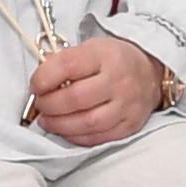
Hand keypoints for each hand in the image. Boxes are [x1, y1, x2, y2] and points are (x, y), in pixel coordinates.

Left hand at [28, 35, 168, 148]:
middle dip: (49, 104)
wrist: (150, 73)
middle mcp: (119, 80)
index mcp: (105, 54)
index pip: (67, 65)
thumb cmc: (113, 61)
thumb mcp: (92, 48)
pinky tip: (67, 130)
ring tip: (48, 121)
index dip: (44, 78)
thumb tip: (40, 86)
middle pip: (75, 98)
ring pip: (87, 122)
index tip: (35, 85)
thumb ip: (66, 62)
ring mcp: (127, 105)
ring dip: (60, 125)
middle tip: (40, 105)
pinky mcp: (130, 125)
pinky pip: (98, 138)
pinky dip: (76, 137)